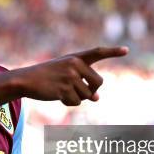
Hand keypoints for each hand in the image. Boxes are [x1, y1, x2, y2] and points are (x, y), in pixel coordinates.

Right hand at [11, 46, 127, 105]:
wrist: (26, 79)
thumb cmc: (47, 76)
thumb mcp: (65, 75)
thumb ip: (83, 83)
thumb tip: (97, 99)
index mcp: (76, 58)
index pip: (97, 52)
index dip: (113, 52)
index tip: (127, 50)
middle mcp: (75, 65)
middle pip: (98, 82)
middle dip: (92, 90)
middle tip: (80, 92)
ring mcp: (70, 77)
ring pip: (87, 95)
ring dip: (77, 98)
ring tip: (62, 91)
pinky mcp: (64, 88)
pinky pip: (76, 102)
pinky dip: (68, 103)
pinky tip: (57, 96)